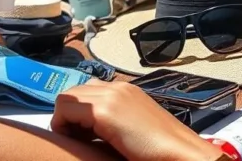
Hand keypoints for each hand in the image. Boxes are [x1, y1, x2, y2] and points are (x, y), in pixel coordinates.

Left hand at [51, 81, 221, 160]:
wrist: (179, 153)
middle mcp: (118, 87)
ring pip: (67, 98)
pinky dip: (63, 124)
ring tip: (76, 140)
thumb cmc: (160, 149)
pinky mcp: (104, 111)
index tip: (80, 133)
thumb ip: (115, 121)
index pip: (88, 90)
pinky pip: (65, 110)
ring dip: (65, 118)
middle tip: (76, 138)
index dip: (79, 112)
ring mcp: (111, 96)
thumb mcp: (134, 127)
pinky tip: (76, 142)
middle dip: (69, 115)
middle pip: (75, 92)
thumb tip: (91, 130)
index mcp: (127, 91)